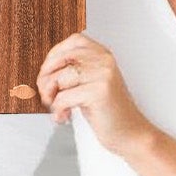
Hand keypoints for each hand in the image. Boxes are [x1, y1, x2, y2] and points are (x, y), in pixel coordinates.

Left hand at [36, 33, 151, 157]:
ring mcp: (103, 75)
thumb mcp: (92, 83)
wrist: (130, 134)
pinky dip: (58, 110)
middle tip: (47, 95)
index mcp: (103, 55)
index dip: (54, 56)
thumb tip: (44, 70)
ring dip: (51, 97)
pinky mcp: (98, 92)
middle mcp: (104, 61)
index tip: (48, 74)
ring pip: (59, 78)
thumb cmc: (109, 112)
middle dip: (46, 78)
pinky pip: (63, 97)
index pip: (73, 41)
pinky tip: (64, 116)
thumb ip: (75, 70)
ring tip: (58, 109)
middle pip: (61, 59)